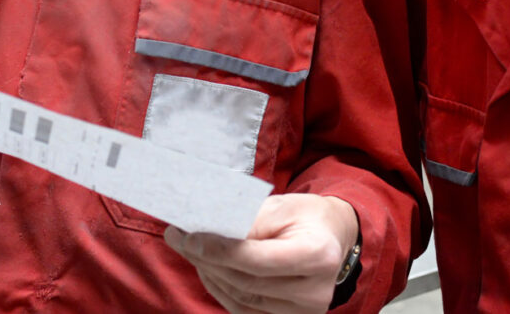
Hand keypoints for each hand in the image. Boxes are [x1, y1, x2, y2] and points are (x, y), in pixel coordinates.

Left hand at [166, 194, 358, 313]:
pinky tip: (207, 269)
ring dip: (209, 274)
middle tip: (178, 238)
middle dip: (206, 260)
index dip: (220, 251)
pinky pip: (245, 310)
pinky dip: (221, 289)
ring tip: (188, 250)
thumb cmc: (305, 217)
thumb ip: (247, 222)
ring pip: (241, 299)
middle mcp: (315, 291)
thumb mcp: (280, 207)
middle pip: (247, 282)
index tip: (189, 237)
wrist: (331, 239)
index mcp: (318, 255)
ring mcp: (303, 312)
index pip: (258, 260)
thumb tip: (205, 232)